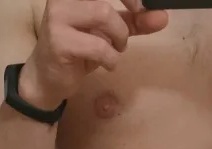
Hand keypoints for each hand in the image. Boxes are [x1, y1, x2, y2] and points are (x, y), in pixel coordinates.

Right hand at [21, 0, 168, 107]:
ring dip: (118, 38)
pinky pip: (98, 46)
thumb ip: (133, 21)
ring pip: (104, 14)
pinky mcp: (59, 41)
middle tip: (124, 38)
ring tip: (114, 51)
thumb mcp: (108, 32)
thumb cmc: (78, 49)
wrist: (48, 77)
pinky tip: (107, 64)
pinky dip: (111, 58)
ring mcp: (58, 16)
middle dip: (124, 20)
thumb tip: (163, 16)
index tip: (138, 7)